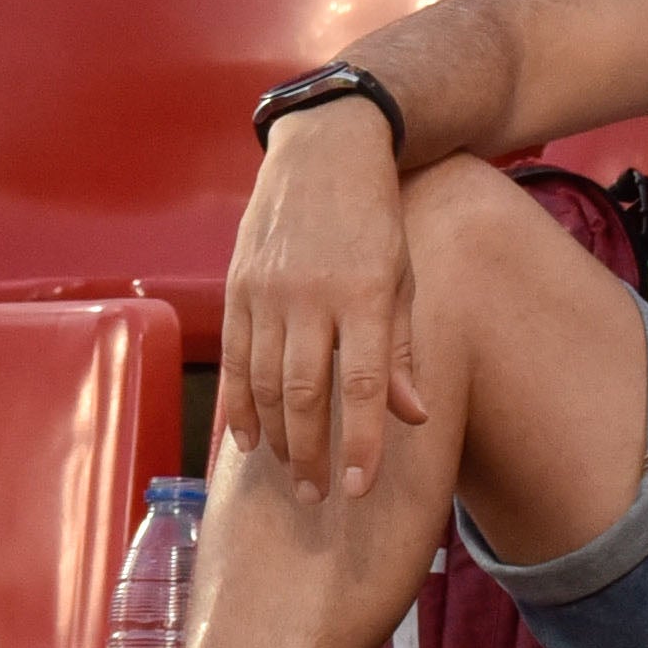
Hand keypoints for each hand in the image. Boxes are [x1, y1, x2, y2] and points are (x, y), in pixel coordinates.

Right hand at [225, 120, 429, 504]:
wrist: (324, 151)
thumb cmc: (376, 219)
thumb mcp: (405, 275)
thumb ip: (402, 348)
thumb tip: (412, 417)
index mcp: (368, 292)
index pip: (364, 384)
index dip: (363, 442)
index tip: (359, 489)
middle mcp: (313, 295)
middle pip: (307, 393)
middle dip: (311, 453)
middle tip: (316, 496)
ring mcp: (269, 291)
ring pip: (266, 381)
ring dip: (277, 436)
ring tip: (290, 473)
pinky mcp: (238, 286)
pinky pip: (236, 358)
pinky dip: (240, 404)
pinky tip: (248, 439)